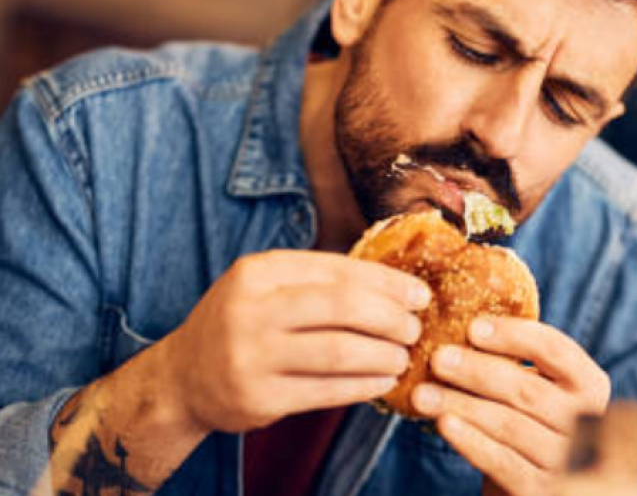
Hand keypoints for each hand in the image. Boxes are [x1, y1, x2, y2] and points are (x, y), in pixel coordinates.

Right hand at [159, 250, 430, 432]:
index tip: (420, 294)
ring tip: (403, 357)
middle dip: (390, 318)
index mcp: (259, 272)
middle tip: (414, 328)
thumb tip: (398, 285)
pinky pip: (326, 391)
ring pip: (340, 352)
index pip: (339, 270)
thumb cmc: (244, 323)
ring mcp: (251, 356)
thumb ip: (320, 281)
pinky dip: (364, 386)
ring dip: (383, 355)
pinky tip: (383, 381)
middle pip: (343, 307)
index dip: (388, 283)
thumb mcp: (267, 287)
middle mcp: (251, 310)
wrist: (183, 377)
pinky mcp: (258, 398)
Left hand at [410, 317, 610, 495]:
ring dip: (462, 406)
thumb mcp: (534, 388)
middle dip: (478, 371)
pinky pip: (502, 462)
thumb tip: (466, 319)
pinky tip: (444, 424)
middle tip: (438, 359)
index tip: (472, 327)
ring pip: (510, 425)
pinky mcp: (541, 491)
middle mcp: (585, 420)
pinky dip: (470, 440)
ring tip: (424, 394)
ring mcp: (566, 459)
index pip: (555, 349)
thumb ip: (516, 359)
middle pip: (528, 389)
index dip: (514, 335)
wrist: (534, 480)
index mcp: (590, 384)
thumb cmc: (528, 422)